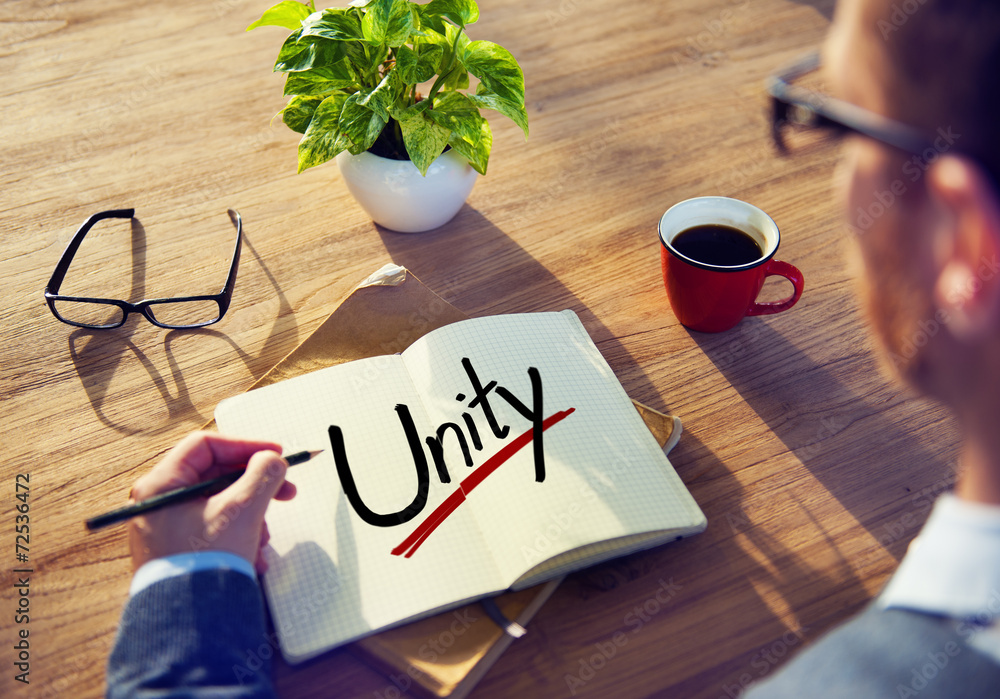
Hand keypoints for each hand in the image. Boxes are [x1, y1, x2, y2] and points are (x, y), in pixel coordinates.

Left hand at [127, 431, 296, 573]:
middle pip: (215, 476)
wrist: (189, 621)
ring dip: (251, 514)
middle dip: (255, 486)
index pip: (206, 446)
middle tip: (285, 491)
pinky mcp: (178, 549)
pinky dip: (239, 534)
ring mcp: (167, 528)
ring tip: (264, 537)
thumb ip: (262, 475)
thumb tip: (272, 460)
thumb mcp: (242, 510)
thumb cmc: (204, 563)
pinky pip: (214, 528)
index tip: (274, 455)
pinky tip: (254, 554)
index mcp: (161, 485)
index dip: (245, 445)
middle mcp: (158, 503)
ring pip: (219, 503)